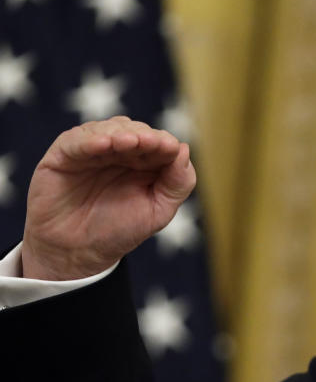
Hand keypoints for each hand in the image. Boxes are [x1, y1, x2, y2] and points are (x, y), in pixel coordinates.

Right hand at [22, 116, 196, 279]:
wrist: (78, 252)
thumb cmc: (119, 231)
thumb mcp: (158, 211)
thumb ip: (177, 184)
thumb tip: (185, 148)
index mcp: (145, 163)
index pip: (158, 143)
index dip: (164, 143)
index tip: (171, 148)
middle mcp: (118, 152)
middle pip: (134, 131)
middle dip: (144, 136)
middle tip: (151, 143)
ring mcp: (91, 151)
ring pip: (106, 129)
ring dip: (120, 133)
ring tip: (130, 142)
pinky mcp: (63, 155)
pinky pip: (75, 141)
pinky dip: (90, 140)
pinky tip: (104, 144)